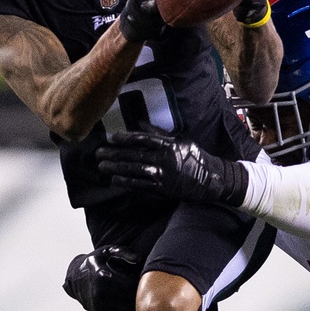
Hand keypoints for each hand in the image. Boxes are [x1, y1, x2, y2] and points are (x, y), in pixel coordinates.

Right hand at [63, 245, 142, 310]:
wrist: (75, 277)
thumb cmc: (95, 262)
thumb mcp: (106, 251)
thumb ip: (123, 252)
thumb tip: (139, 259)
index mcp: (102, 275)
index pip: (130, 283)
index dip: (141, 281)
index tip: (143, 277)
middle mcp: (99, 292)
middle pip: (129, 297)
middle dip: (140, 292)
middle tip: (144, 286)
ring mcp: (99, 304)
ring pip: (127, 308)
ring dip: (136, 303)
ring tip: (137, 293)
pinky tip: (131, 302)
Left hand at [97, 130, 249, 204]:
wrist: (211, 179)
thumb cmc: (195, 157)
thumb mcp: (180, 140)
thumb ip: (158, 133)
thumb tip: (139, 122)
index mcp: (169, 144)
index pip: (143, 139)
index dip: (126, 138)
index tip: (112, 137)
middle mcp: (165, 159)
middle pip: (135, 154)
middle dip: (115, 154)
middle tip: (99, 153)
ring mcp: (163, 175)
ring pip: (135, 170)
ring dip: (116, 168)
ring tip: (102, 166)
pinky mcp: (163, 189)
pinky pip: (140, 185)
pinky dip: (126, 182)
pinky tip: (114, 180)